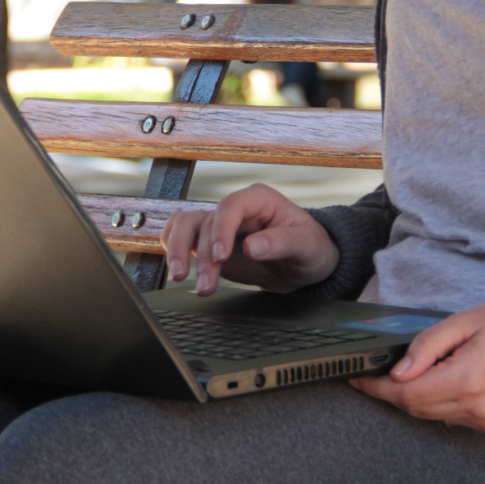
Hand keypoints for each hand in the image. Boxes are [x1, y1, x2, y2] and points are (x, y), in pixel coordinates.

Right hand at [161, 184, 339, 296]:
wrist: (304, 264)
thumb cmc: (310, 248)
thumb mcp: (306, 245)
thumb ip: (281, 243)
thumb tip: (252, 247)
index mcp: (259, 200)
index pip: (230, 207)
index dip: (220, 230)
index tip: (221, 257)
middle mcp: (236, 208)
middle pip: (203, 220)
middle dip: (199, 252)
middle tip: (204, 283)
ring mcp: (220, 224)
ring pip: (185, 225)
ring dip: (179, 251)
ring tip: (180, 278)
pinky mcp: (210, 241)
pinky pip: (182, 235)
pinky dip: (173, 247)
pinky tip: (176, 267)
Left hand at [351, 300, 484, 435]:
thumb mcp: (465, 321)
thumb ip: (427, 346)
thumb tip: (397, 372)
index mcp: (469, 379)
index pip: (408, 394)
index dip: (377, 389)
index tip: (357, 379)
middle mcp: (478, 408)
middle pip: (418, 409)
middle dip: (394, 393)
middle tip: (379, 374)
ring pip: (435, 416)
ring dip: (420, 398)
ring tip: (424, 371)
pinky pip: (456, 419)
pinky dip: (444, 404)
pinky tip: (451, 382)